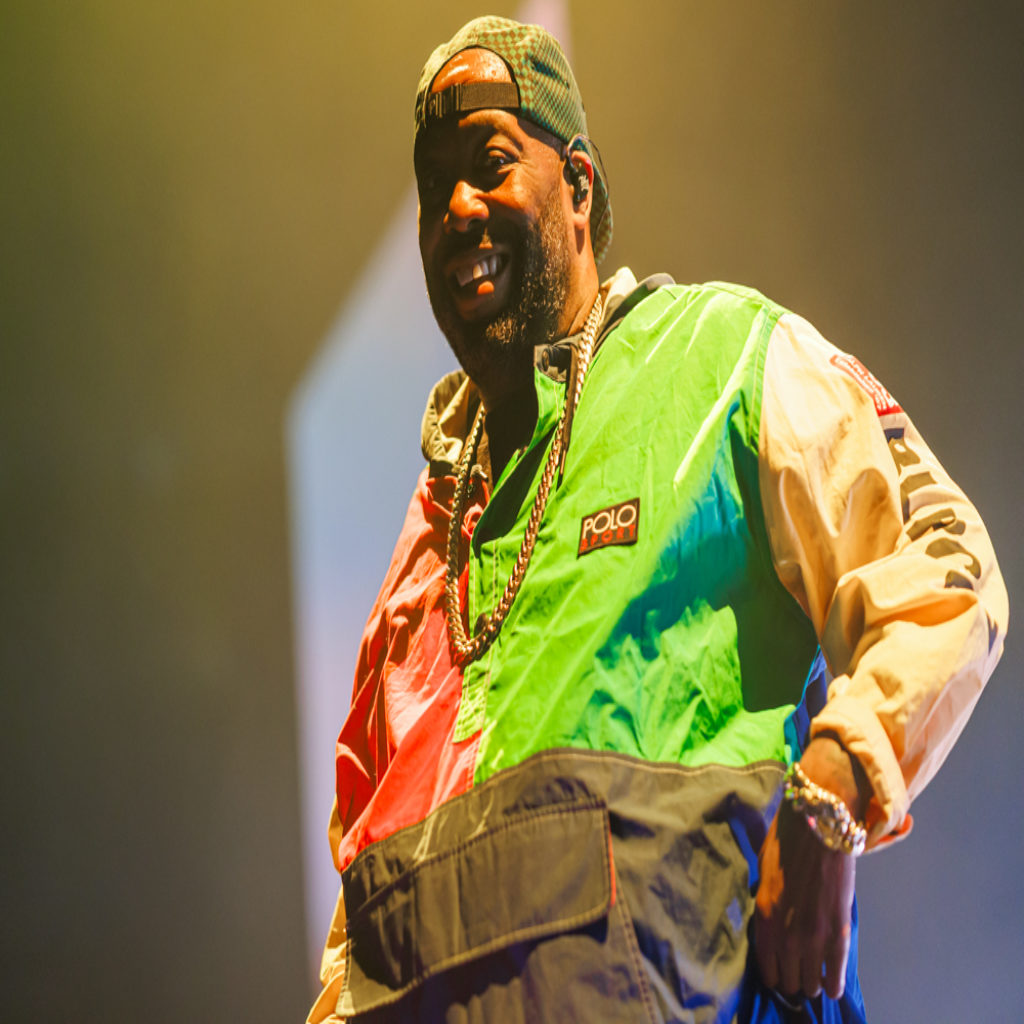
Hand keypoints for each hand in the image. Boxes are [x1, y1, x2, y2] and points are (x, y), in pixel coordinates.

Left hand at [753, 735, 867, 1000]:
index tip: (777, 974)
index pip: (766, 966)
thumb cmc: (787, 841)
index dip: (773, 974)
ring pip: (811, 980)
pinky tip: (831, 987)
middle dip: (792, 978)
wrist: (820, 824)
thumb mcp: (765, 873)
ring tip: (812, 978)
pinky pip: (836, 971)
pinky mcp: (839, 930)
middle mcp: (788, 933)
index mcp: (765, 915)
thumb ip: (768, 903)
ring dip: (811, 981)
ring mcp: (815, 935)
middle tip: (796, 973)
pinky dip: (833, 982)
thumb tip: (772, 923)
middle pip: (789, 978)